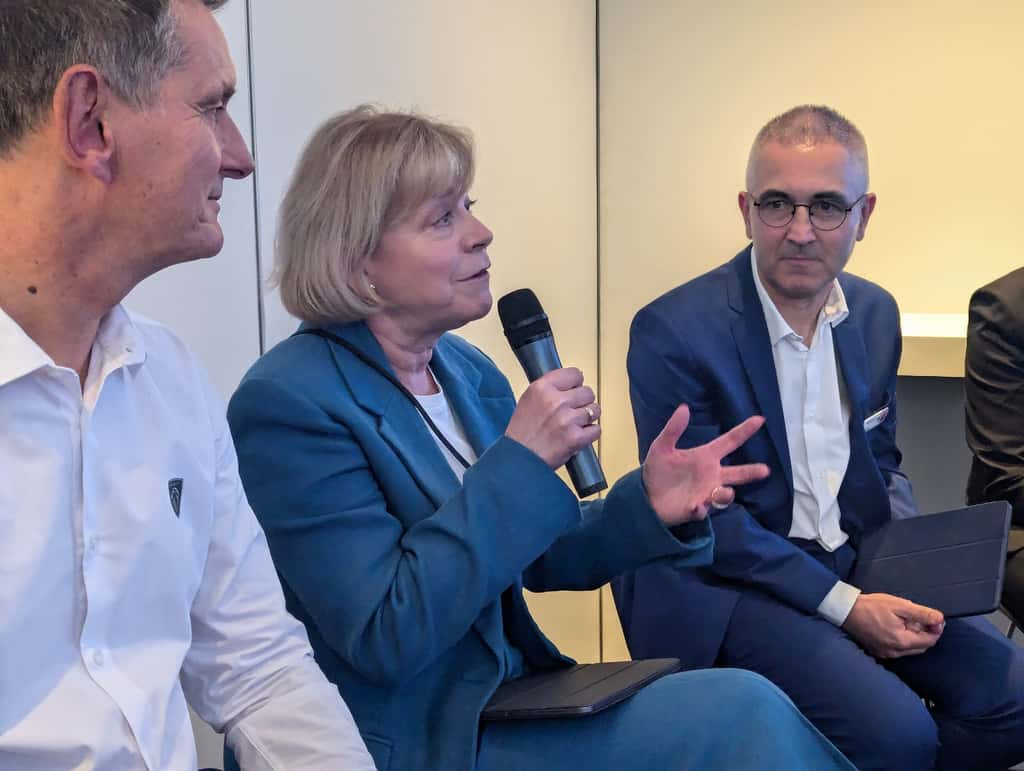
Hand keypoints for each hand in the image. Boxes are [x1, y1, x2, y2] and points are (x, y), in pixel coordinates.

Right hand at [505, 368, 600, 468]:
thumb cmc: (522, 433)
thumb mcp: (528, 400)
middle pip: (588, 392)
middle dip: (583, 402)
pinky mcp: (576, 437)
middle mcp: (556, 400)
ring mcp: (567, 419)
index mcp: (542, 388)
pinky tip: (579, 436)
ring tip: (575, 425)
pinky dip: (590, 434)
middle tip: (573, 412)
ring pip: (594, 410)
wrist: (519, 459)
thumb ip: (549, 390)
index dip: (576, 384)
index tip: (573, 391)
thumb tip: (571, 386)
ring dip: (588, 418)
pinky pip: (596, 429)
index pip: (575, 374)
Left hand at [641, 405, 769, 525]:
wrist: (645, 496)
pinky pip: (703, 510)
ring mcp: (705, 492)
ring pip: (725, 494)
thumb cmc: (657, 470)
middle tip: (765, 470)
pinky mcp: (696, 508)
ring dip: (725, 493)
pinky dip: (700, 509)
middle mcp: (711, 474)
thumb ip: (673, 429)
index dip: (744, 430)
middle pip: (737, 472)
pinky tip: (695, 507)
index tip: (760, 419)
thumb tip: (684, 408)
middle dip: (751, 472)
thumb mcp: (661, 447)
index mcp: (705, 456)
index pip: (729, 441)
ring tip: (723, 491)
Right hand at [842, 593, 944, 657]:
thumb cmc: (871, 606)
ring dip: (915, 637)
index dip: (936, 629)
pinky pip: (898, 650)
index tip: (934, 618)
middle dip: (926, 633)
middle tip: (922, 618)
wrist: (846, 611)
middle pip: (922, 647)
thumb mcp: (899, 605)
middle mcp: (895, 652)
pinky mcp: (878, 652)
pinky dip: (903, 641)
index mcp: (902, 641)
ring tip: (907, 621)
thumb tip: (940, 619)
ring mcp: (886, 654)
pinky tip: (896, 628)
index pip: (930, 641)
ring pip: (910, 649)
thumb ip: (922, 614)